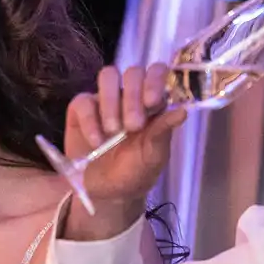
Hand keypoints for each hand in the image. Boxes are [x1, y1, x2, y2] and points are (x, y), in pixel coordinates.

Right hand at [60, 63, 186, 236]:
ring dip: (111, 103)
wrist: (107, 191)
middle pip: (132, 72)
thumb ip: (163, 131)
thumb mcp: (153, 155)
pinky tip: (96, 141)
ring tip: (113, 131)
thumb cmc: (136, 171)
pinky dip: (90, 121)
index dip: (154, 80)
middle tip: (132, 126)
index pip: (156, 73)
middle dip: (133, 97)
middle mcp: (129, 95)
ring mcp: (104, 99)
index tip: (152, 102)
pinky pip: (83, 101)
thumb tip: (183, 110)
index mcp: (152, 101)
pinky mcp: (80, 108)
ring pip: (108, 77)